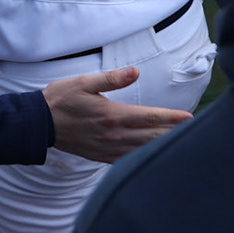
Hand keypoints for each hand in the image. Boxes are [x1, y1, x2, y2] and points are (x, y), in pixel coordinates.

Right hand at [43, 66, 192, 163]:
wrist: (39, 124)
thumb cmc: (61, 99)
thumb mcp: (84, 82)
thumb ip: (111, 78)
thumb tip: (135, 72)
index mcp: (112, 115)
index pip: (149, 117)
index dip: (171, 118)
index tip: (190, 119)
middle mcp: (113, 135)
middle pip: (150, 137)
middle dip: (173, 135)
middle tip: (194, 135)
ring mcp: (107, 148)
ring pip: (141, 151)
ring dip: (160, 149)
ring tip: (179, 146)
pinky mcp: (100, 156)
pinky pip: (126, 161)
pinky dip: (142, 160)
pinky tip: (150, 159)